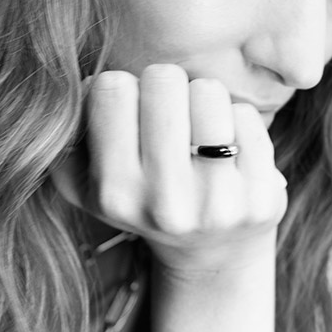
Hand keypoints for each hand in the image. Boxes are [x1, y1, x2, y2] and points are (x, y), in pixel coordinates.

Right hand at [53, 64, 287, 274]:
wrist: (211, 252)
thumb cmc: (144, 198)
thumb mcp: (86, 180)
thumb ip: (68, 134)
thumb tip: (86, 84)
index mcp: (113, 193)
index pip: (111, 87)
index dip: (125, 90)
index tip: (134, 114)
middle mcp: (164, 203)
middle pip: (162, 79)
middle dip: (167, 88)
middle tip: (172, 117)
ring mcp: (218, 203)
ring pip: (209, 92)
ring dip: (204, 101)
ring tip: (200, 132)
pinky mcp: (263, 199)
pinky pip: (247, 117)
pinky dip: (238, 123)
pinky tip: (231, 152)